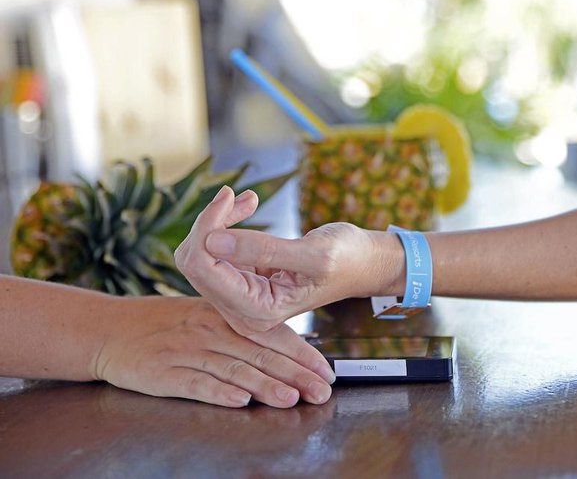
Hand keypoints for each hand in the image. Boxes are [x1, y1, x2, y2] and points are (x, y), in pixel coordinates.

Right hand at [93, 296, 333, 407]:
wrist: (112, 329)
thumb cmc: (164, 324)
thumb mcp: (204, 316)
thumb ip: (240, 331)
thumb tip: (283, 348)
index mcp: (223, 317)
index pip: (270, 335)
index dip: (301, 353)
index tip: (324, 370)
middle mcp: (209, 332)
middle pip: (259, 354)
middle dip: (295, 374)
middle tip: (320, 391)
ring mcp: (187, 353)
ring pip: (234, 369)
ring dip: (264, 386)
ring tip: (291, 398)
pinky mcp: (164, 375)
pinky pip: (195, 384)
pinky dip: (219, 392)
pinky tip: (240, 401)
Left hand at [175, 186, 404, 334]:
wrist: (362, 263)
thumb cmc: (347, 260)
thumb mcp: (313, 254)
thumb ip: (264, 250)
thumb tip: (212, 240)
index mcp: (258, 312)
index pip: (204, 269)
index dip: (208, 228)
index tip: (229, 195)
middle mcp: (242, 312)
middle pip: (194, 263)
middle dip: (210, 223)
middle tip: (236, 195)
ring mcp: (239, 298)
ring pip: (201, 253)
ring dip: (218, 221)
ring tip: (248, 200)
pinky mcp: (241, 282)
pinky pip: (215, 250)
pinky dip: (225, 224)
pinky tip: (247, 207)